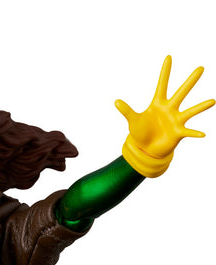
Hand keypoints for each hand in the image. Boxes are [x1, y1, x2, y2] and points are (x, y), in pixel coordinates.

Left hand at [115, 56, 214, 176]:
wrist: (146, 149)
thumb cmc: (140, 133)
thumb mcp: (133, 121)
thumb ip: (127, 111)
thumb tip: (116, 101)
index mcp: (158, 104)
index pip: (162, 85)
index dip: (165, 72)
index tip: (168, 57)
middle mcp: (170, 109)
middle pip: (181, 92)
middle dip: (191, 81)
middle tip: (201, 68)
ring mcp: (176, 120)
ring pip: (191, 111)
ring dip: (201, 107)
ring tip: (212, 101)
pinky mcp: (178, 133)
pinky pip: (188, 132)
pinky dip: (195, 133)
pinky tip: (202, 134)